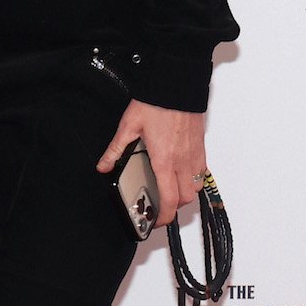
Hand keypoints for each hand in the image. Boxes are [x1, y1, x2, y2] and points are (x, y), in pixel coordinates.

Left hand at [97, 99, 207, 223]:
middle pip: (185, 199)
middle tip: (160, 204)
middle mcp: (183, 162)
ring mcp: (195, 155)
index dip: (164, 217)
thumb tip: (104, 166)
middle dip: (174, 207)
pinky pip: (201, 171)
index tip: (155, 221)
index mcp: (165, 161)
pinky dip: (193, 178)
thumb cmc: (156, 102)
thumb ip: (116, 149)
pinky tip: (180, 170)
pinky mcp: (201, 146)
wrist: (177, 84)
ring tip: (170, 188)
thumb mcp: (129, 125)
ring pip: (196, 187)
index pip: (169, 200)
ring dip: (185, 193)